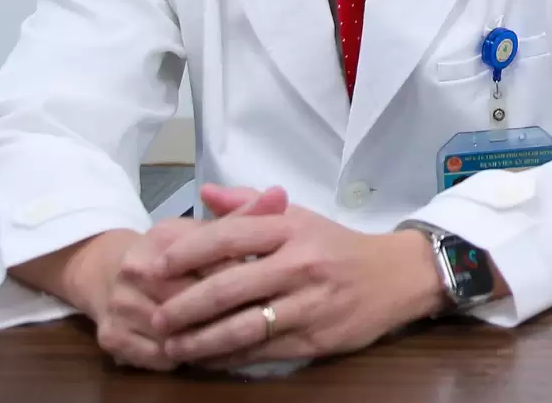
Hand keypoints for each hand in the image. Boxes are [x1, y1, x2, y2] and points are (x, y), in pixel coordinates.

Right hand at [75, 184, 288, 370]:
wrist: (107, 272)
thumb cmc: (171, 252)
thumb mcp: (205, 229)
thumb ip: (245, 215)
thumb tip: (280, 194)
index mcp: (164, 237)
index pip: (219, 262)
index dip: (249, 278)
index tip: (272, 288)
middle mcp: (137, 270)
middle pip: (199, 301)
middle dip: (232, 313)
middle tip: (262, 320)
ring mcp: (121, 305)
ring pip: (180, 334)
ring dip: (210, 341)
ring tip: (239, 338)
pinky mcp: (111, 337)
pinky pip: (160, 357)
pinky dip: (185, 358)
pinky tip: (205, 352)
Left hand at [147, 187, 448, 367]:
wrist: (397, 276)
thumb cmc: (339, 246)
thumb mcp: (301, 216)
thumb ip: (250, 205)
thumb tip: (206, 192)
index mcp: (291, 230)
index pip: (229, 237)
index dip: (187, 252)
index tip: (156, 267)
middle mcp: (299, 265)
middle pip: (229, 287)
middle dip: (184, 305)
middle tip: (154, 317)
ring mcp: (308, 304)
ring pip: (243, 326)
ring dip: (200, 340)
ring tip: (172, 346)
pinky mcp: (315, 338)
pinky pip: (262, 351)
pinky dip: (229, 358)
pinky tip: (207, 359)